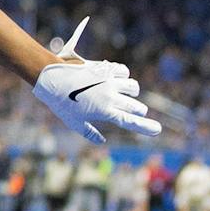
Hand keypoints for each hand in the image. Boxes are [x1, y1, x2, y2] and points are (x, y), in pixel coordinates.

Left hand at [32, 18, 161, 143]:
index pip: (130, 122)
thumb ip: (90, 133)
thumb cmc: (61, 103)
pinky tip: (116, 78)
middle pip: (136, 106)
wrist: (52, 79)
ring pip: (133, 87)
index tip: (157, 130)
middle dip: (138, 111)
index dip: (145, 127)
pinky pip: (124, 71)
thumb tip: (102, 141)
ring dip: (132, 92)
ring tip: (124, 93)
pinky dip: (123, 76)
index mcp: (105, 112)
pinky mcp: (106, 69)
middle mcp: (111, 97)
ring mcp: (109, 82)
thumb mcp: (73, 122)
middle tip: (134, 111)